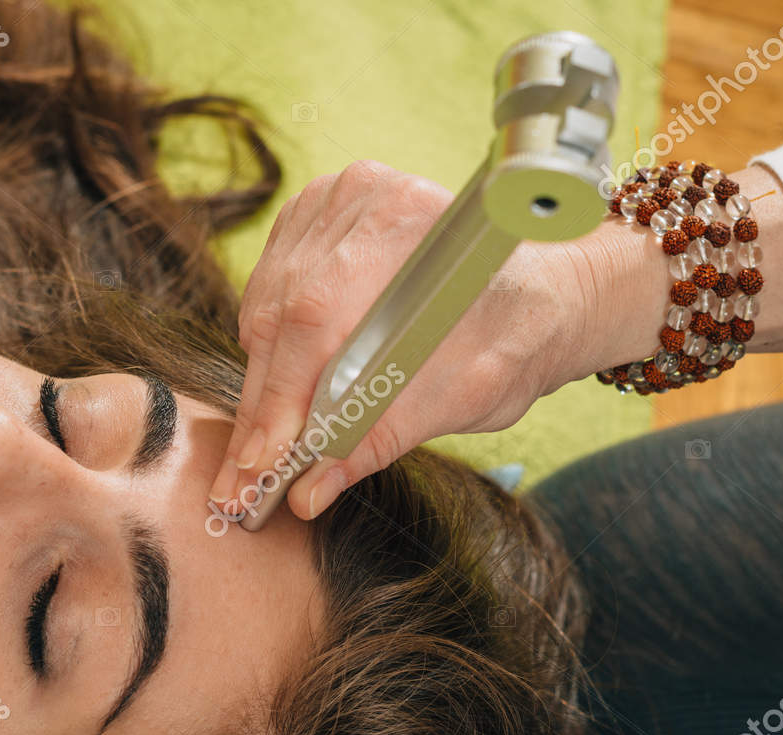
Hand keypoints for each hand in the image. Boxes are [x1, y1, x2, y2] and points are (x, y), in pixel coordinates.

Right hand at [208, 160, 624, 520]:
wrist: (539, 295)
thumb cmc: (515, 337)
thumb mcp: (466, 396)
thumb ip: (382, 438)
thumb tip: (310, 490)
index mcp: (410, 223)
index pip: (317, 318)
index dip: (281, 398)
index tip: (261, 466)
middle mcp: (364, 197)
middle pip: (283, 316)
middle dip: (263, 409)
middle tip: (244, 482)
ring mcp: (333, 201)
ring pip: (266, 310)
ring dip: (260, 387)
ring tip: (257, 455)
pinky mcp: (314, 218)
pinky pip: (267, 295)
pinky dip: (268, 352)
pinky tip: (278, 395)